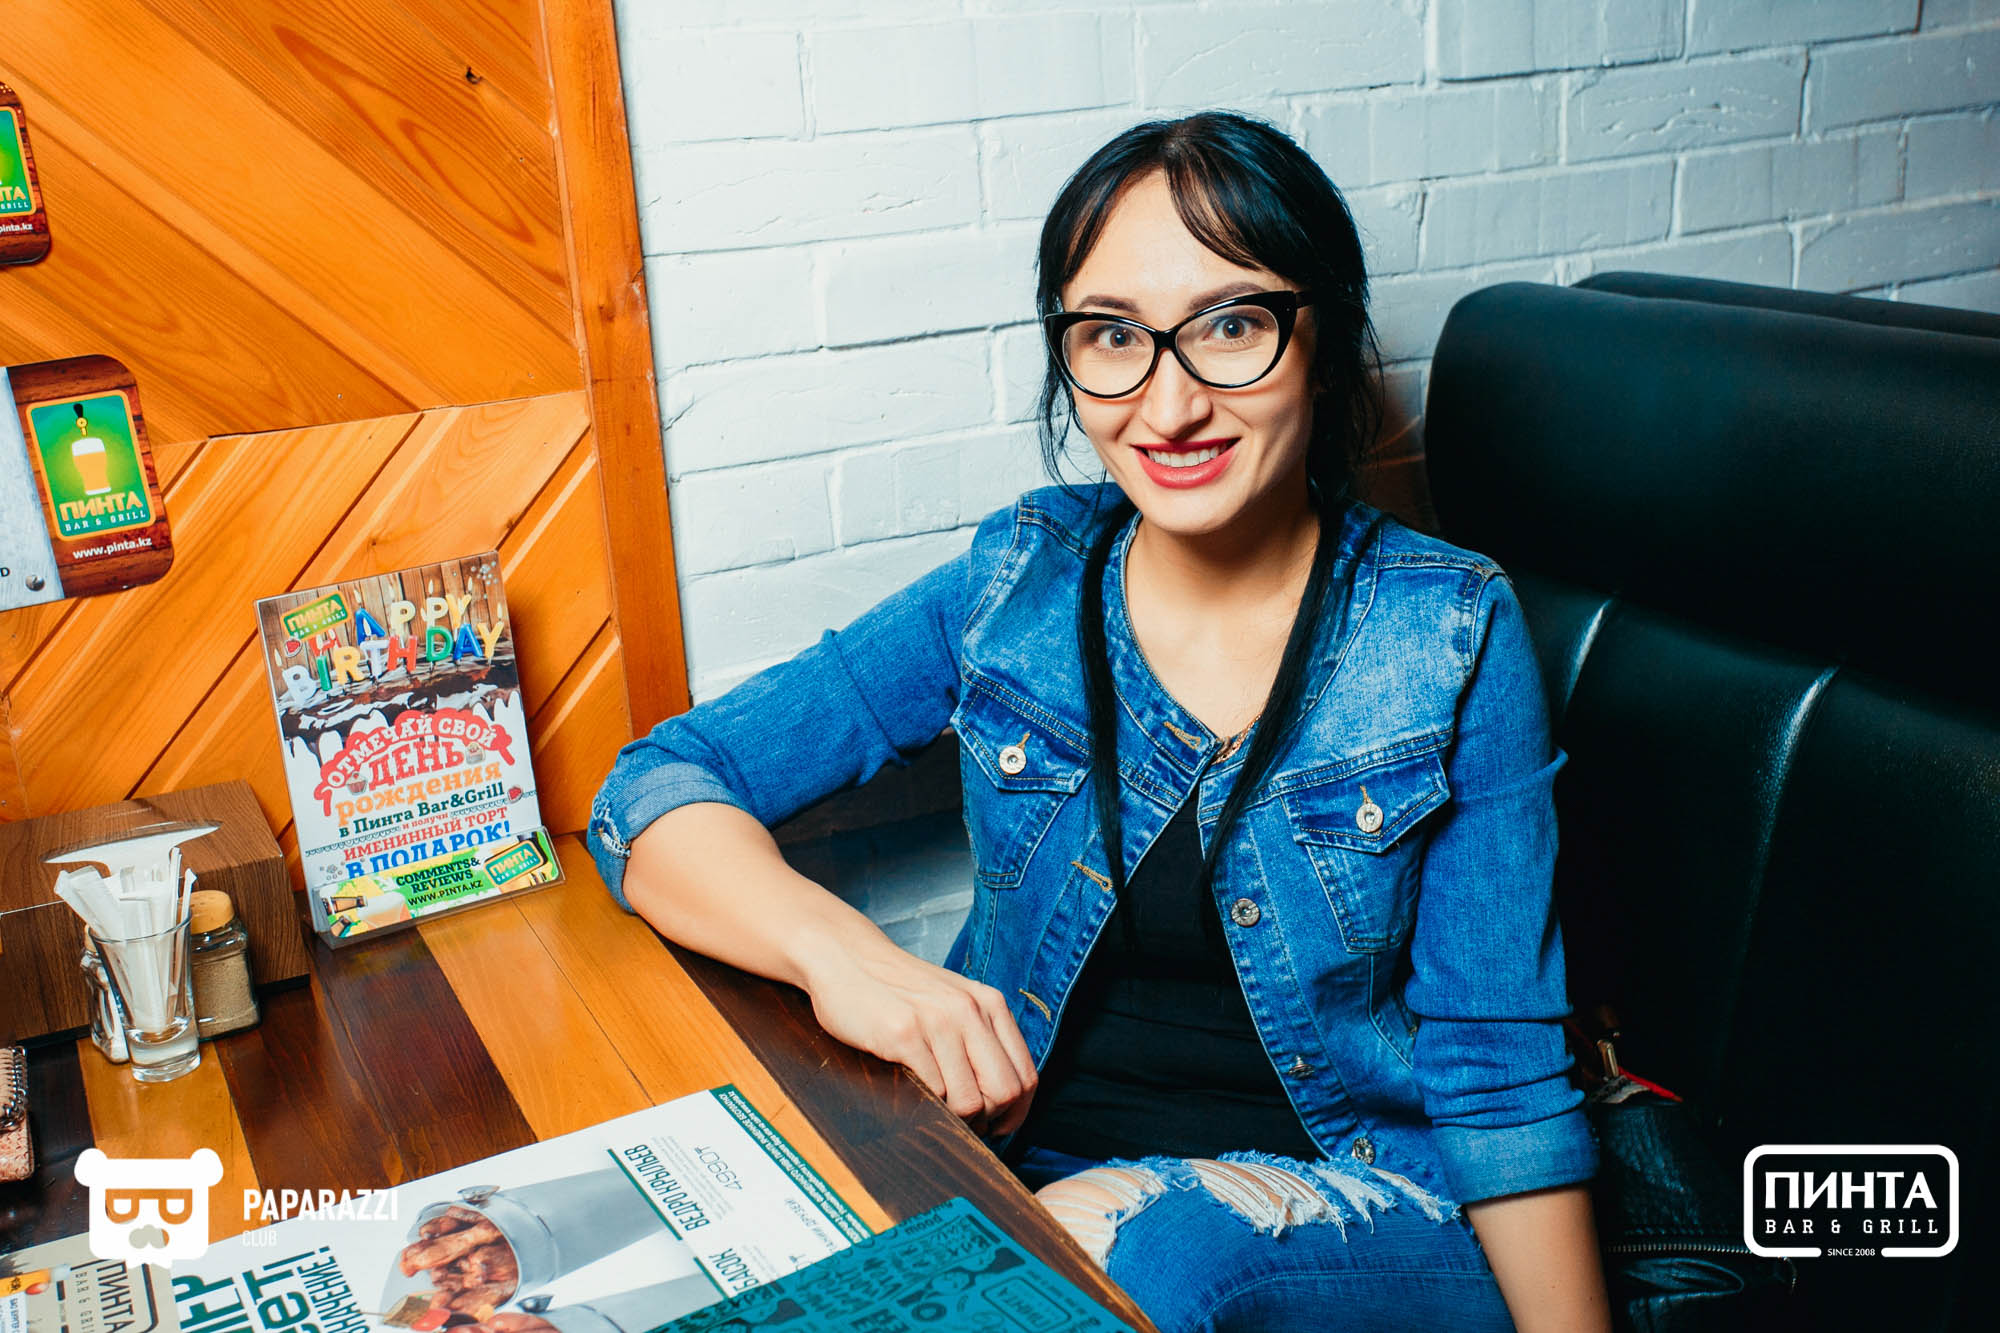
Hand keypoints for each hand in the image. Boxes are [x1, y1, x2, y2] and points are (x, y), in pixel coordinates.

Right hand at [799, 932, 1037, 1135]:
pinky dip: (928, 1105)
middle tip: (967, 1125)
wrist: (847, 957)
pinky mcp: (903, 1034)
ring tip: (939, 1111)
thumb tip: (1003, 1097)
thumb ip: (981, 1036)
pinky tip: (916, 1095)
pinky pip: (933, 1091)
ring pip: (969, 1100)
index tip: (998, 1125)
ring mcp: (937, 1021)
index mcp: (989, 1004)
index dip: (1016, 1112)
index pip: (1026, 1076)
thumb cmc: (900, 989)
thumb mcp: (954, 1002)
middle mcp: (970, 1011)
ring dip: (955, 1119)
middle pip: (1005, 1091)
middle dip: (988, 1120)